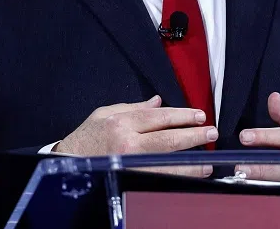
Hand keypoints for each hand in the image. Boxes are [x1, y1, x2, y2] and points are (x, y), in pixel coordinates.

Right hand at [52, 95, 217, 176]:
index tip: (199, 116)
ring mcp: (130, 164)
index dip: (182, 116)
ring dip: (190, 162)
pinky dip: (176, 176)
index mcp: (122, 123)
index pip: (160, 117)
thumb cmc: (87, 137)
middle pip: (168, 140)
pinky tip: (189, 176)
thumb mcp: (106, 113)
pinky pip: (158, 178)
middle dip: (193, 136)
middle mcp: (128, 144)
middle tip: (211, 133)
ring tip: (208, 161)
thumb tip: (159, 102)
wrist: (68, 162)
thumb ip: (134, 107)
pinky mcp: (130, 178)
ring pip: (167, 163)